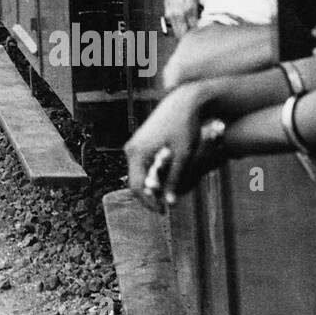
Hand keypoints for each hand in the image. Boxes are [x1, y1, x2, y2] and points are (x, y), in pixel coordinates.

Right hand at [125, 83, 207, 207]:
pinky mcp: (142, 141)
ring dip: (151, 185)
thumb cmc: (184, 128)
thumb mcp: (182, 157)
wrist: (184, 102)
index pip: (136, 186)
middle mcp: (131, 148)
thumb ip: (174, 181)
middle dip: (149, 195)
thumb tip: (170, 203)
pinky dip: (152, 174)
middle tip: (165, 206)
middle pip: (135, 180)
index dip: (149, 202)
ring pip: (139, 172)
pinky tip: (166, 178)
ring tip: (167, 194)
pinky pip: (142, 163)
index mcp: (137, 153)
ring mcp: (135, 143)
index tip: (164, 212)